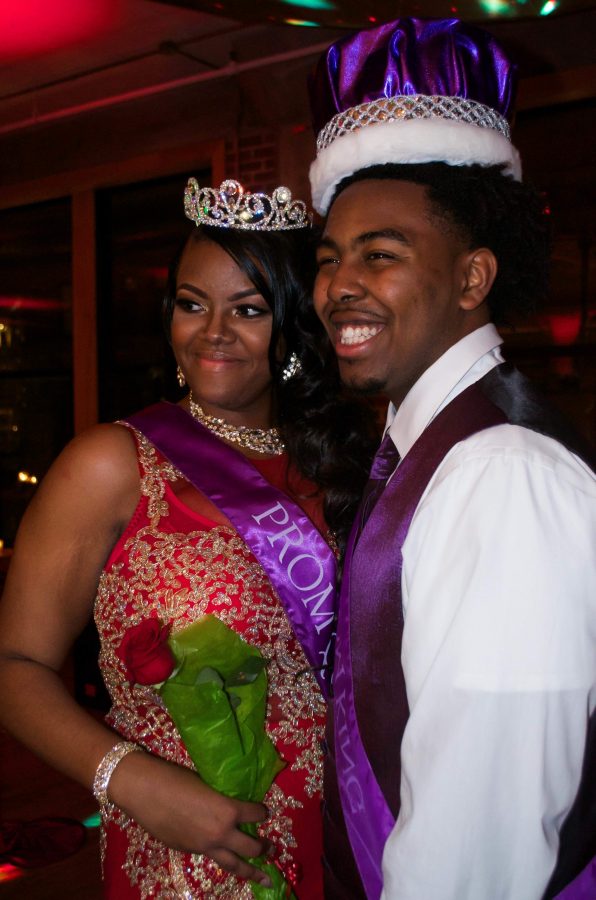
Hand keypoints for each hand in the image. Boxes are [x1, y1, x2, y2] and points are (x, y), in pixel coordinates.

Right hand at [109, 751, 271, 886]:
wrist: (145, 791)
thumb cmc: (176, 778)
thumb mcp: (207, 784)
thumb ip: (221, 800)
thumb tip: (229, 806)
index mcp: (228, 811)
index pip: (255, 814)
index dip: (261, 812)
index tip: (264, 812)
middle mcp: (221, 833)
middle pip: (251, 848)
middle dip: (264, 848)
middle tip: (271, 848)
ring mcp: (205, 847)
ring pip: (234, 865)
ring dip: (251, 870)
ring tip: (264, 877)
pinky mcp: (189, 852)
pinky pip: (212, 858)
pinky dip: (222, 859)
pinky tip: (226, 859)